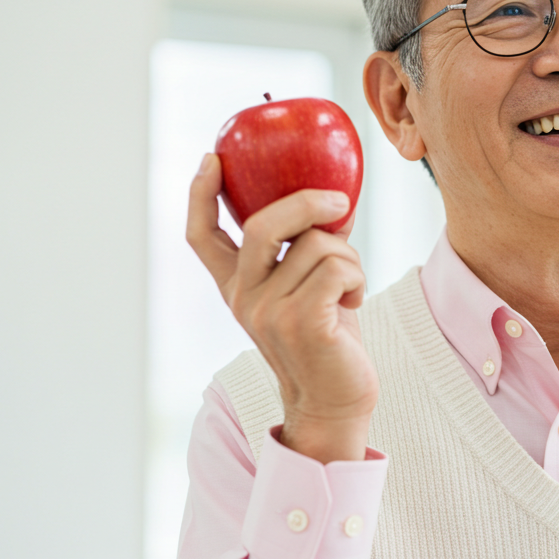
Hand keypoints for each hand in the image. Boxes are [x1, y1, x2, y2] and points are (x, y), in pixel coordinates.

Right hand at [186, 152, 377, 462]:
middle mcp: (244, 297)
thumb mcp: (306, 288)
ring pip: (318, 244)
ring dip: (349, 257)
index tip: (212, 158)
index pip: (201, 236)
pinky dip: (357, 277)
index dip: (200, 194)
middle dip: (308, 203)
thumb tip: (332, 200)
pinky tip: (353, 302)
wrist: (334, 401)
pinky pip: (338, 268)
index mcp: (237, 286)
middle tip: (340, 204)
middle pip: (265, 224)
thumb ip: (306, 250)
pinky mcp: (301, 323)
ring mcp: (269, 312)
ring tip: (348, 287)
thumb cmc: (327, 339)